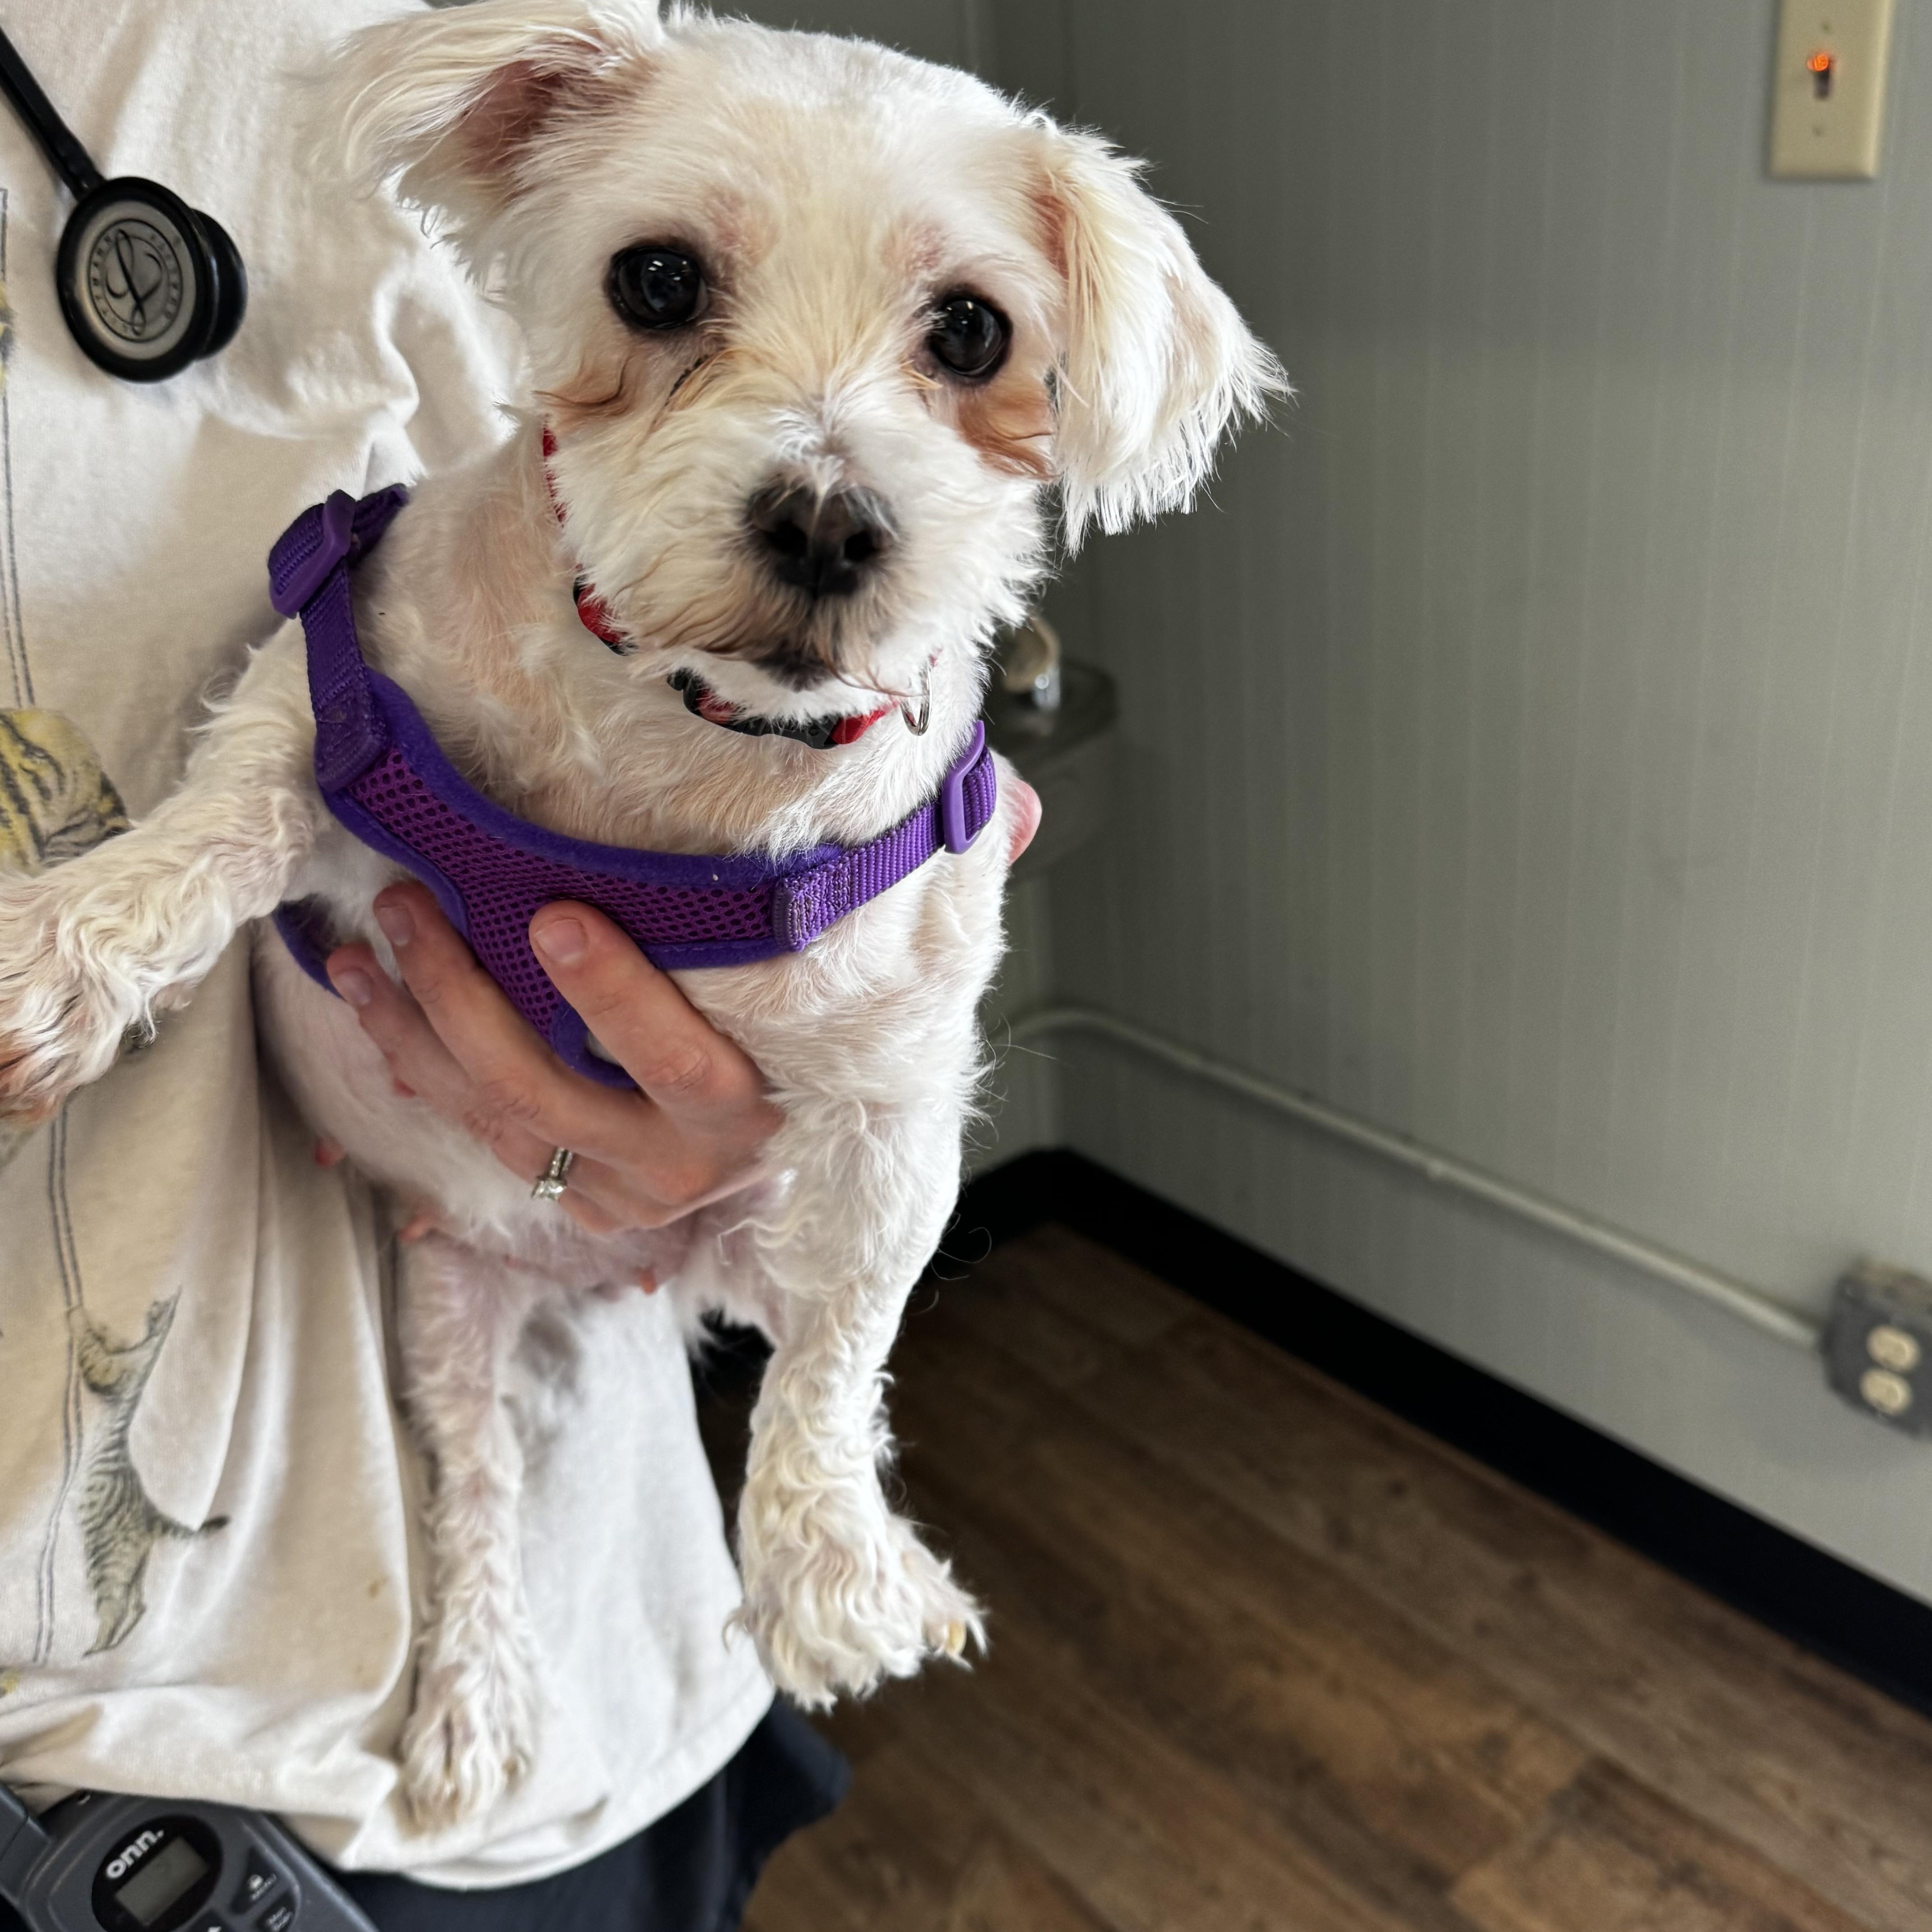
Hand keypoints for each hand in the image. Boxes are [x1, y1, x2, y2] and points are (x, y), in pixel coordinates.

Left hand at [323, 884, 781, 1238]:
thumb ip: (708, 960)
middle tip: (406, 908)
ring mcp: (620, 1198)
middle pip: (544, 1092)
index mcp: (738, 1111)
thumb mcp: (767, 1007)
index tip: (551, 915)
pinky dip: (429, 1077)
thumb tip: (596, 879)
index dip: (608, 993)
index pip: (670, 1057)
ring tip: (355, 960)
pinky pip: (487, 1140)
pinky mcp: (583, 1209)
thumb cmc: (777, 1043)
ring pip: (495, 1121)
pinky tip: (383, 1021)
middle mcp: (675, 1166)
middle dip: (458, 997)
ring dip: (412, 1036)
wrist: (782, 1141)